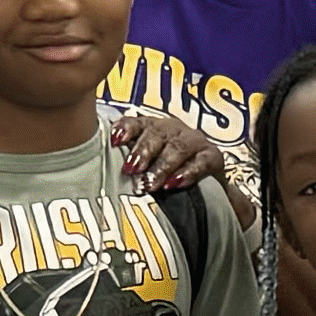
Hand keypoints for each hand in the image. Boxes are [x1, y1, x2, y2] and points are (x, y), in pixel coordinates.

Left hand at [106, 106, 221, 192]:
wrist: (207, 193)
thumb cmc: (168, 178)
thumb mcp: (147, 170)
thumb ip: (130, 167)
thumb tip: (101, 176)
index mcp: (154, 129)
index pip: (137, 123)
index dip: (126, 129)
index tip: (114, 141)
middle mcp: (174, 130)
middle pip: (157, 134)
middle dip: (143, 152)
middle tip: (131, 170)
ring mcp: (196, 142)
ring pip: (178, 148)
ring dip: (163, 166)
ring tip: (151, 183)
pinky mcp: (214, 157)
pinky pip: (201, 162)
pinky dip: (188, 173)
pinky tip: (176, 184)